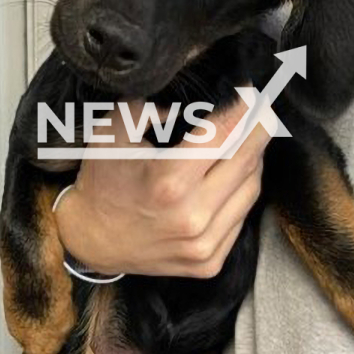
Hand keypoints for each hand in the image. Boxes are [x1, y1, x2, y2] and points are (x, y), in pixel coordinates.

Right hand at [54, 99, 269, 278]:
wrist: (92, 240)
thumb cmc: (102, 181)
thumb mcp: (113, 132)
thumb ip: (150, 105)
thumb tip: (194, 98)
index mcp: (168, 181)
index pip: (223, 134)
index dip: (242, 107)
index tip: (250, 91)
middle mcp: (192, 216)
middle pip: (246, 161)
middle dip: (259, 129)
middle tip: (262, 110)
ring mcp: (203, 244)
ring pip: (251, 190)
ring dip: (253, 161)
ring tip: (247, 142)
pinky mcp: (209, 262)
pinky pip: (241, 218)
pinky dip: (241, 193)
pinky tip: (232, 178)